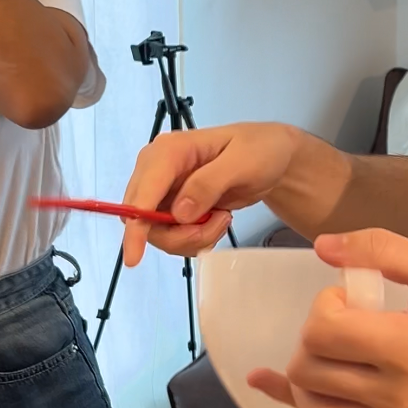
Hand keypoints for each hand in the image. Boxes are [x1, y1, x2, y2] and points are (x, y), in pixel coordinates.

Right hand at [121, 122, 295, 264]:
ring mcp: (164, 191)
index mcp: (169, 151)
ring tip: (223, 219)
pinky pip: (172, 235)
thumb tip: (179, 213)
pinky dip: (195, 239)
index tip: (134, 256)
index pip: (142, 192)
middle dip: (179, 234)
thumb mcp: (243, 162)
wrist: (272, 157)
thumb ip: (209, 183)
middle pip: (144, 219)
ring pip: (158, 233)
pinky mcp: (173, 207)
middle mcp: (157, 171)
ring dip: (192, 237)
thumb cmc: (260, 150)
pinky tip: (217, 221)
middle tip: (218, 225)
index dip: (137, 225)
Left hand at [246, 227, 407, 407]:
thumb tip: (326, 245)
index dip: (325, 302)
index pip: (323, 332)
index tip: (354, 290)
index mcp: (407, 347)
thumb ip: (385, 251)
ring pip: (308, 403)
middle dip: (312, 330)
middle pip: (307, 367)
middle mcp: (391, 390)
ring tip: (334, 340)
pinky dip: (300, 401)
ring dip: (303, 366)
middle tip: (348, 309)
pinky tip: (273, 381)